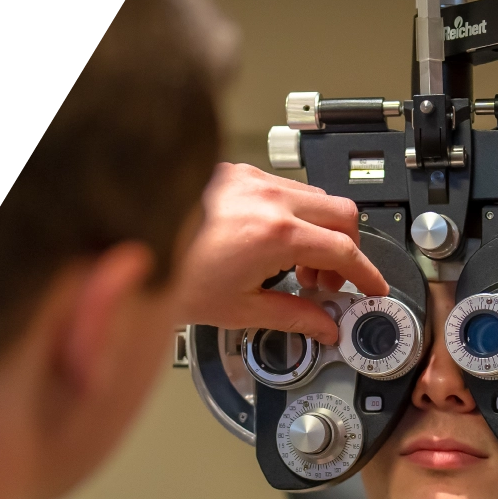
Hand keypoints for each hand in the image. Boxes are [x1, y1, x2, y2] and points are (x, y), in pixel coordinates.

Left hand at [175, 163, 388, 344]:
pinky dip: (290, 214)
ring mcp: (250, 179)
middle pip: (342, 213)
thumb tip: (324, 326)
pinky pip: (281, 187)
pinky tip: (268, 244)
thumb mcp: (238, 309)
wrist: (124, 244)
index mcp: (275, 234)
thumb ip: (293, 317)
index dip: (367, 274)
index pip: (345, 250)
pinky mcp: (232, 173)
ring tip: (293, 267)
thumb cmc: (170, 276)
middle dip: (346, 249)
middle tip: (329, 282)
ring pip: (313, 197)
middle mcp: (267, 198)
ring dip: (317, 231)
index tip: (373, 287)